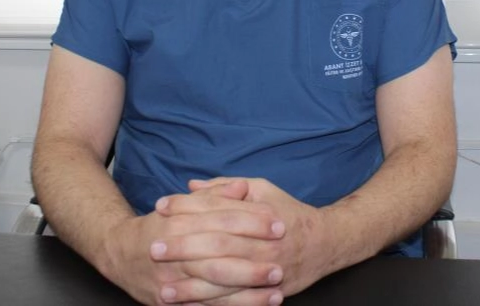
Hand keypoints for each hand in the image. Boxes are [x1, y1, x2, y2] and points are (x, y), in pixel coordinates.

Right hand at [97, 182, 286, 305]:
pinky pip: (209, 305)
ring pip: (215, 283)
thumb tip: (241, 187)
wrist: (120, 254)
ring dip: (249, 286)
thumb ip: (214, 195)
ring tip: (277, 284)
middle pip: (220, 251)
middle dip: (253, 255)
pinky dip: (237, 305)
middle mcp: (175, 250)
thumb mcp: (184, 204)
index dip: (251, 220)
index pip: (221, 218)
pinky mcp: (173, 302)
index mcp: (179, 221)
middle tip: (282, 256)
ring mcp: (173, 279)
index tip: (278, 222)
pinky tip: (260, 303)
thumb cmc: (160, 225)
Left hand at [157, 178, 333, 299]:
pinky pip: (236, 301)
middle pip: (217, 244)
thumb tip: (192, 185)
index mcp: (258, 214)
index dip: (187, 208)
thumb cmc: (288, 212)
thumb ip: (227, 187)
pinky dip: (211, 305)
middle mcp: (262, 243)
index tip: (160, 207)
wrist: (325, 243)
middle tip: (154, 248)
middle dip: (183, 247)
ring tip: (163, 287)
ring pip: (224, 278)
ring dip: (192, 285)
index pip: (216, 209)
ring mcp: (266, 270)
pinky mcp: (268, 292)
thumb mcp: (262, 189)